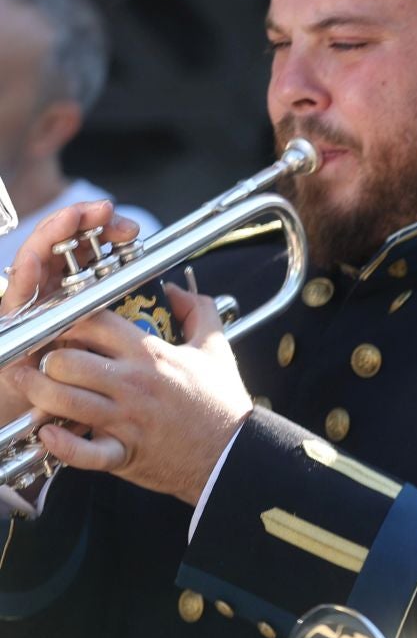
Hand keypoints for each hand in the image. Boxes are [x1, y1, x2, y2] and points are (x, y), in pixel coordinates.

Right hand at [0, 200, 142, 425]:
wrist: (54, 427)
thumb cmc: (92, 390)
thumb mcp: (131, 354)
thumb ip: (157, 320)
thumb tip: (179, 291)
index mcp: (84, 296)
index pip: (96, 251)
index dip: (109, 233)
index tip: (133, 227)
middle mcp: (55, 295)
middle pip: (66, 246)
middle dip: (82, 223)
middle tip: (103, 210)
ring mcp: (32, 305)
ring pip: (38, 258)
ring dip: (53, 234)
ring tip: (73, 219)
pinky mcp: (13, 320)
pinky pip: (16, 292)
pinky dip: (26, 273)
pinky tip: (36, 261)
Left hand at [2, 284, 251, 504]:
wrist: (236, 452)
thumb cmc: (223, 403)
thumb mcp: (217, 349)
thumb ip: (198, 311)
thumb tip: (177, 291)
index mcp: (151, 355)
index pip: (93, 322)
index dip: (68, 319)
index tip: (64, 327)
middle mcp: (132, 384)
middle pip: (66, 360)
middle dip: (46, 359)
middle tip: (44, 361)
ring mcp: (125, 420)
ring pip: (61, 400)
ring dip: (39, 394)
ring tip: (35, 390)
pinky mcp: (123, 453)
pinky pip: (80, 451)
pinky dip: (59, 444)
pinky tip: (50, 433)